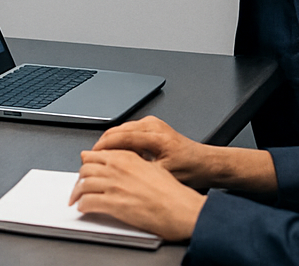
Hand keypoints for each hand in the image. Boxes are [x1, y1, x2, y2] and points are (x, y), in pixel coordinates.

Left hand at [68, 149, 204, 242]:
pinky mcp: (114, 204)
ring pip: (83, 184)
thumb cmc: (173, 194)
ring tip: (77, 198)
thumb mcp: (153, 168)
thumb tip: (122, 164)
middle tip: (79, 185)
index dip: (87, 163)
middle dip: (80, 178)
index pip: (96, 154)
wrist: (182, 210)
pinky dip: (83, 205)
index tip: (85, 168)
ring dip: (77, 193)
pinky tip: (84, 208)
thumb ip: (134, 163)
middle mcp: (118, 168)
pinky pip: (88, 202)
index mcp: (127, 157)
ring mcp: (115, 185)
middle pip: (86, 168)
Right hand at [91, 116, 277, 195]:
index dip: (102, 148)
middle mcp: (153, 125)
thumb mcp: (163, 175)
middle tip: (91, 159)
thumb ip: (139, 171)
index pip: (120, 137)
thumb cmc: (191, 170)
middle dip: (102, 145)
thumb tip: (118, 174)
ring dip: (110, 142)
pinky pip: (129, 130)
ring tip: (102, 158)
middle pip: (117, 130)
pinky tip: (118, 153)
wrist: (207, 163)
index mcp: (155, 136)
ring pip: (121, 129)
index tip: (91, 157)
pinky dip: (119, 140)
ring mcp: (152, 123)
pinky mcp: (152, 125)